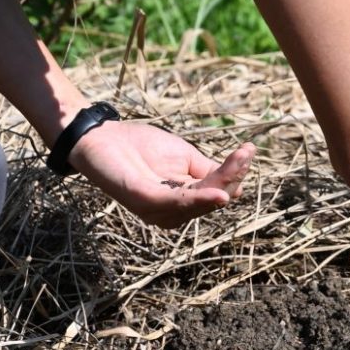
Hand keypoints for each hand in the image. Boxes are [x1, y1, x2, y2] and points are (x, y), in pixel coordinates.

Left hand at [71, 120, 253, 228]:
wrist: (100, 137)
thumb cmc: (138, 144)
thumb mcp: (182, 155)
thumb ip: (206, 169)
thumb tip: (234, 180)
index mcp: (183, 200)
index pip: (216, 191)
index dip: (234, 174)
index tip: (249, 150)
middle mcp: (173, 212)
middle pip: (211, 198)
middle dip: (231, 176)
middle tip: (246, 153)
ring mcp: (158, 210)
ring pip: (199, 202)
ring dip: (222, 184)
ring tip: (239, 162)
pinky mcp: (144, 202)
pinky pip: (176, 203)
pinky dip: (199, 200)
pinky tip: (218, 193)